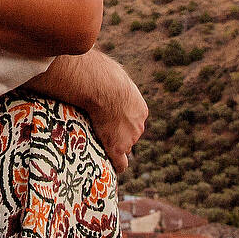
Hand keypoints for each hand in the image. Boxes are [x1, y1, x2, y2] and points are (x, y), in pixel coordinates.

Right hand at [85, 51, 148, 173]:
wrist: (104, 87)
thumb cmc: (104, 76)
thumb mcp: (113, 75)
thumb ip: (112, 80)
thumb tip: (98, 68)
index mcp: (139, 109)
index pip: (132, 122)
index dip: (120, 124)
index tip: (110, 123)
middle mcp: (138, 125)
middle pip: (129, 137)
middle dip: (119, 137)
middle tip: (101, 134)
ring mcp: (129, 138)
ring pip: (123, 148)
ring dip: (113, 147)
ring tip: (98, 145)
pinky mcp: (117, 147)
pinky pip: (119, 163)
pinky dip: (115, 165)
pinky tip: (109, 168)